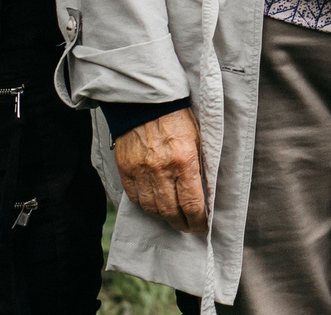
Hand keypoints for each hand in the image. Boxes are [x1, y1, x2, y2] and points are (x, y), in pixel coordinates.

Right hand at [113, 107, 208, 232]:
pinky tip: (154, 208)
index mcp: (184, 161)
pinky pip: (135, 198)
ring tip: (173, 219)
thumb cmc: (177, 117)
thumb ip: (199, 165)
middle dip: (182, 223)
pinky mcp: (126, 171)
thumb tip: (203, 191)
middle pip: (171, 211)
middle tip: (188, 227)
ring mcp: (141, 172)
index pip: (192, 203)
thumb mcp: (198, 138)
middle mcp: (161, 170)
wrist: (146, 103)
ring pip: (152, 209)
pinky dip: (145, 207)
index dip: (198, 220)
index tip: (202, 227)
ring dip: (164, 218)